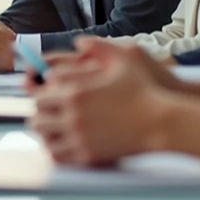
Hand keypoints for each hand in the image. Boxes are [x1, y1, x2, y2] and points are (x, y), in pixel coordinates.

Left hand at [29, 40, 166, 165]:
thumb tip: (79, 43)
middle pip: (38, 118)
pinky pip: (59, 156)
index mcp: (76, 92)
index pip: (40, 95)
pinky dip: (56, 151)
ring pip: (45, 139)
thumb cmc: (145, 90)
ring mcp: (79, 137)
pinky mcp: (88, 155)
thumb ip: (99, 46)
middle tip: (46, 116)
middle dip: (41, 116)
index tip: (46, 97)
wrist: (161, 123)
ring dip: (46, 134)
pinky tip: (63, 146)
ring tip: (52, 131)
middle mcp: (73, 115)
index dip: (40, 96)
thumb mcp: (125, 58)